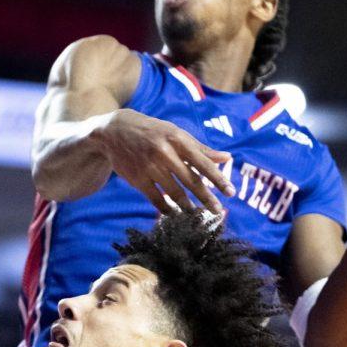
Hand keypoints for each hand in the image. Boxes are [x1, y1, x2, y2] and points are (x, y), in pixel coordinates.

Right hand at [92, 108, 235, 214]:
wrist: (115, 131)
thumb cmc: (152, 132)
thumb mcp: (175, 133)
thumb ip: (201, 148)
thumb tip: (227, 158)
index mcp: (177, 139)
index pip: (203, 162)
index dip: (218, 179)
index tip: (231, 193)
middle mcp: (164, 153)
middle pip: (191, 180)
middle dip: (206, 198)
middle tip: (218, 211)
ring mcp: (149, 166)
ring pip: (174, 192)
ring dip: (188, 206)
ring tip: (197, 214)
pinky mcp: (137, 178)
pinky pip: (156, 198)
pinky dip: (167, 208)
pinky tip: (175, 214)